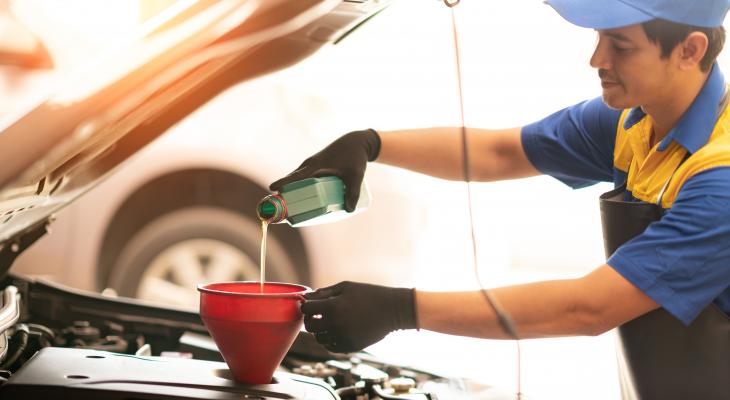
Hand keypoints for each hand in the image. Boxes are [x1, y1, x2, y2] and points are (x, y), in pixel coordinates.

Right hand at [269, 129, 379, 211]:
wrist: (356, 142)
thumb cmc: (355, 156)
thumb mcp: (356, 175)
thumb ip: (353, 192)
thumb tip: (349, 210)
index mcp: (316, 165)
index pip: (296, 176)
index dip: (284, 182)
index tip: (272, 188)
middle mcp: (310, 164)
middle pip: (293, 180)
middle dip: (284, 192)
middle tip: (278, 207)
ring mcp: (312, 165)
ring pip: (297, 179)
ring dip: (291, 189)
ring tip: (287, 206)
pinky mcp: (316, 167)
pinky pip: (303, 178)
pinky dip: (299, 186)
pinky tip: (302, 197)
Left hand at [300, 281, 417, 352]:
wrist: (392, 310)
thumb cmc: (369, 294)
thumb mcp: (346, 287)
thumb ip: (325, 292)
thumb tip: (308, 298)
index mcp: (333, 306)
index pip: (306, 309)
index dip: (307, 305)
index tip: (311, 304)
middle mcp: (335, 324)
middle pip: (310, 326)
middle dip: (311, 319)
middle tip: (318, 315)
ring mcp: (342, 337)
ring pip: (319, 338)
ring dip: (321, 331)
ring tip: (329, 322)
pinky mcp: (350, 347)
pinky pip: (330, 347)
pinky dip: (330, 340)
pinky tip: (337, 331)